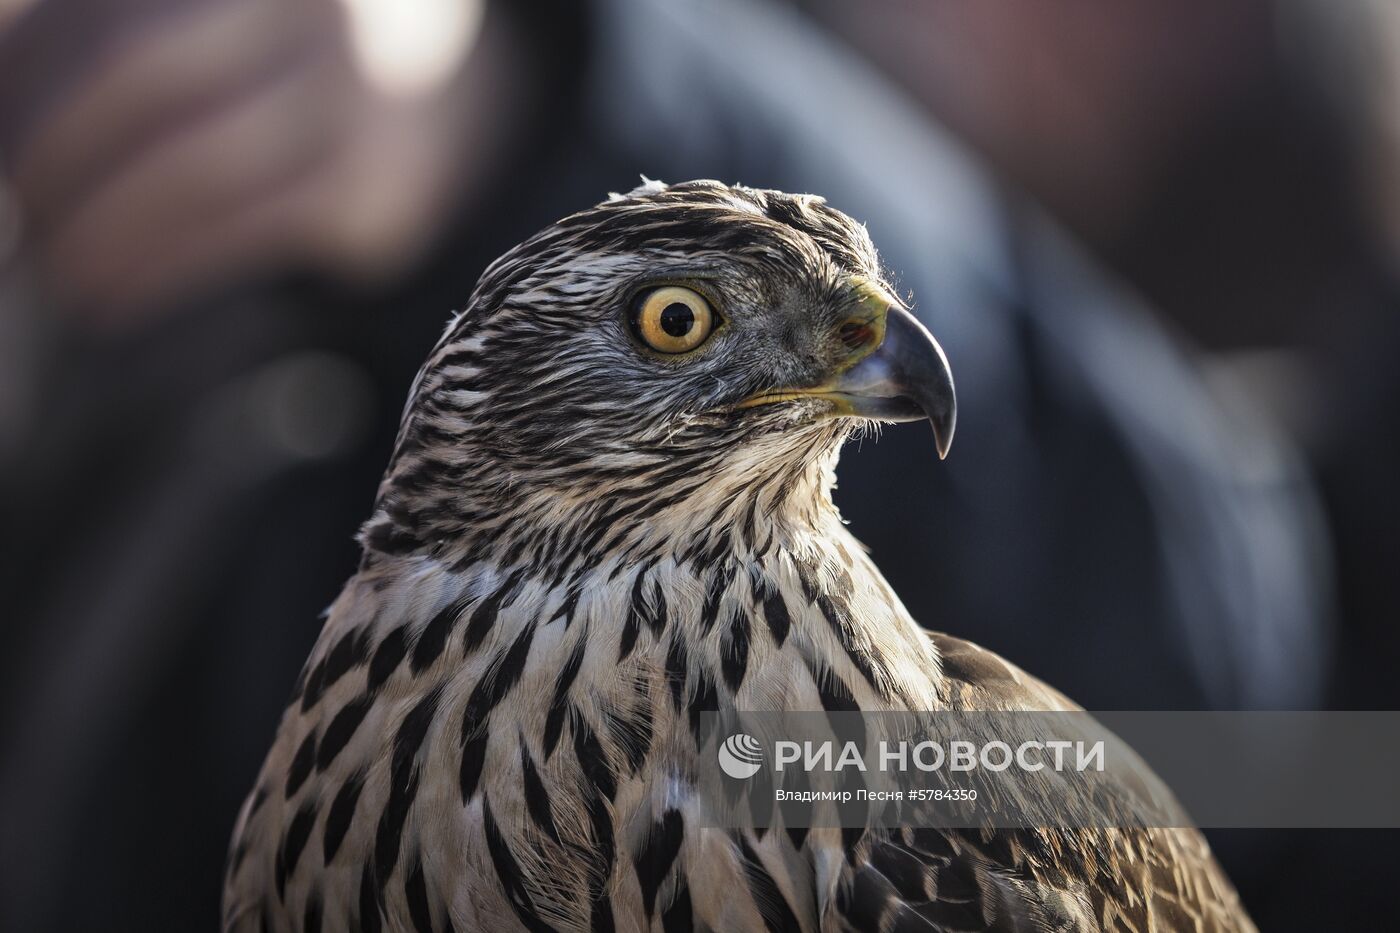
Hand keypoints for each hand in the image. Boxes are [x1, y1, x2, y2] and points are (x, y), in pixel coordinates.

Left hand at [0, 0, 492, 328]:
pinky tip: (116, 294)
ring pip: (200, 163)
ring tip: (59, 271)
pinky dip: (164, 268)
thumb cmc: (262, 60)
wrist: (419, 102)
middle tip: (17, 214)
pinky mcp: (376, 184)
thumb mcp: (189, 17)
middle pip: (142, 72)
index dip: (23, 69)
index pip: (99, 8)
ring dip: (105, 230)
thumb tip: (6, 139)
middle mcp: (304, 8)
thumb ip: (94, 39)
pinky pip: (246, 229)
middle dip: (54, 157)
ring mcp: (353, 94)